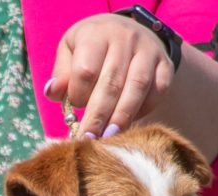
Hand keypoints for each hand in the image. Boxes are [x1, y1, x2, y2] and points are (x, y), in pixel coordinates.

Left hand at [45, 14, 176, 138]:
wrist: (124, 32)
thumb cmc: (89, 50)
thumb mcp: (69, 53)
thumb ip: (61, 74)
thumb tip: (52, 91)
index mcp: (96, 34)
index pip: (86, 70)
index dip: (79, 95)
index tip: (73, 111)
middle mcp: (125, 38)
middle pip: (111, 83)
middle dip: (98, 116)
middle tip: (88, 141)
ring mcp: (149, 50)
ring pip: (137, 87)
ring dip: (122, 117)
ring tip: (109, 138)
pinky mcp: (165, 65)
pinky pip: (157, 91)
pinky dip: (144, 110)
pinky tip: (128, 124)